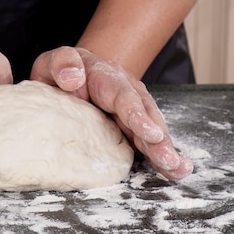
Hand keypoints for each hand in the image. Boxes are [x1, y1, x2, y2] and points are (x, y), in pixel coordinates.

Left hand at [31, 47, 192, 180]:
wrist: (71, 74)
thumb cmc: (63, 71)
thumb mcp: (54, 61)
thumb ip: (62, 64)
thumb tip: (73, 79)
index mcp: (108, 78)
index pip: (124, 97)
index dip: (138, 116)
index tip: (152, 134)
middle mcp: (127, 93)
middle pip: (146, 116)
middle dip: (159, 140)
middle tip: (170, 161)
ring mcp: (132, 111)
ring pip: (151, 131)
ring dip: (164, 151)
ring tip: (179, 170)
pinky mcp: (131, 127)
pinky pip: (147, 142)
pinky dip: (159, 156)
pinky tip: (174, 172)